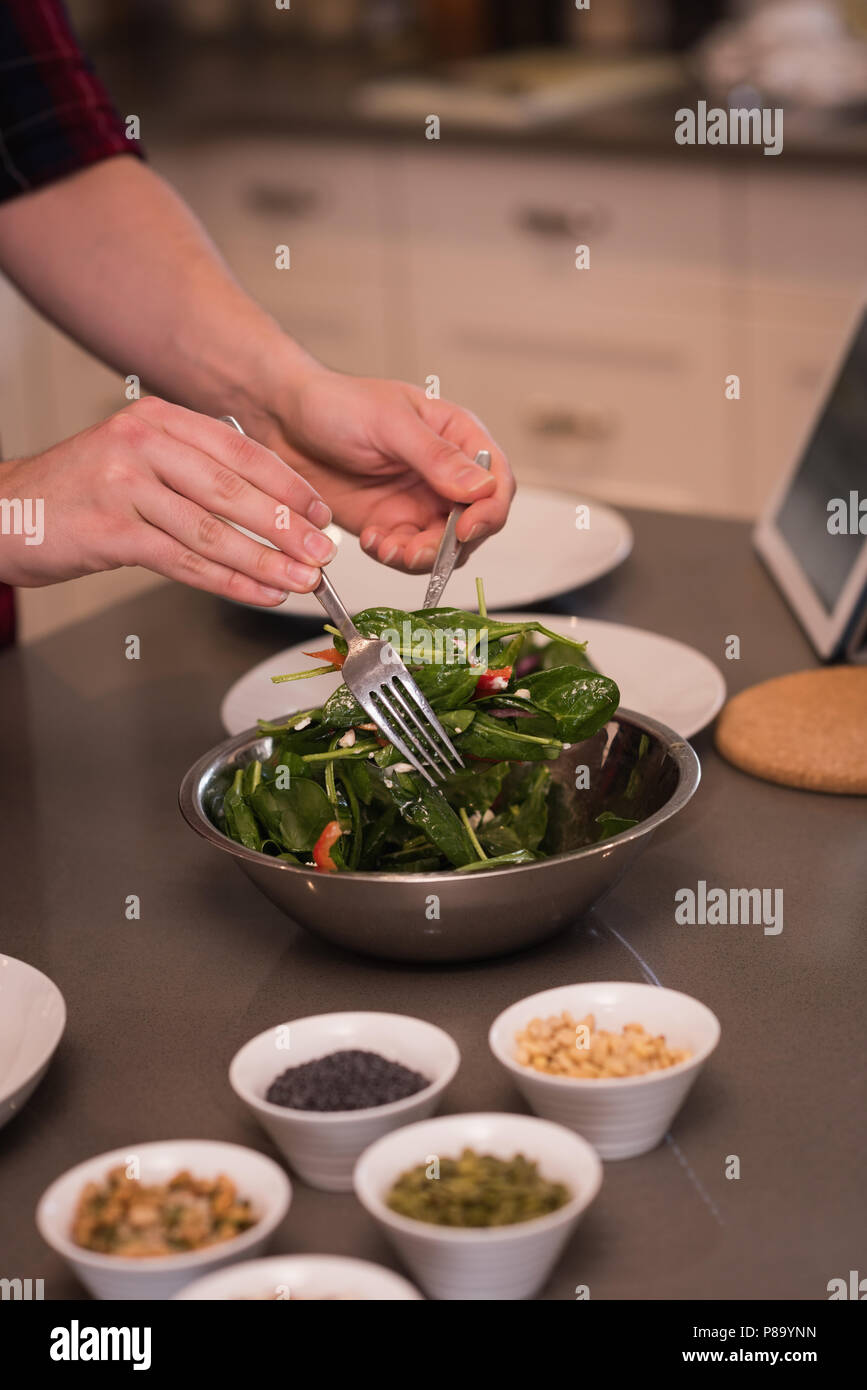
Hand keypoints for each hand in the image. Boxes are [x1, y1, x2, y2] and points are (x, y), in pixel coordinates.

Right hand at [0, 396, 334, 602]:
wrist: (2, 512)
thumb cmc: (75, 493)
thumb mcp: (134, 459)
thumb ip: (190, 469)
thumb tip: (263, 502)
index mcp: (157, 419)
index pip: (241, 451)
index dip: (288, 485)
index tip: (321, 513)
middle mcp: (142, 442)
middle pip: (233, 490)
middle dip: (286, 528)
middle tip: (322, 553)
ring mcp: (124, 484)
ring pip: (213, 530)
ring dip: (264, 561)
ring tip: (300, 581)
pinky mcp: (110, 529)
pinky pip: (184, 560)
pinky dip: (228, 581)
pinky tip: (258, 592)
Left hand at [257, 367, 514, 572]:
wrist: (283, 422)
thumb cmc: (336, 404)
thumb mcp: (388, 423)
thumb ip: (435, 457)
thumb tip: (481, 487)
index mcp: (458, 437)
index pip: (497, 482)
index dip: (489, 511)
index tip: (465, 529)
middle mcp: (446, 475)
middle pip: (475, 524)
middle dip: (449, 545)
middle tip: (415, 551)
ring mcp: (420, 503)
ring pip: (443, 548)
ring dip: (420, 557)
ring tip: (386, 547)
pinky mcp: (391, 524)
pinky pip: (407, 554)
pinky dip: (393, 556)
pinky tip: (370, 540)